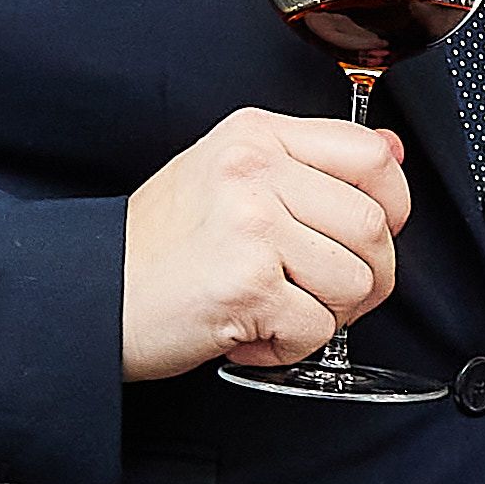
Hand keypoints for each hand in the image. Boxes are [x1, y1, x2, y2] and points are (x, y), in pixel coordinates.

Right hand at [119, 108, 408, 379]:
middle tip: (322, 293)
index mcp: (256, 136)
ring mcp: (251, 225)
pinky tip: (251, 332)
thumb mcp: (232, 176)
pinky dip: (289, 347)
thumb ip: (311, 163)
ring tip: (276, 310)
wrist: (91, 292)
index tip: (373, 233)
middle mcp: (254, 170)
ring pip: (354, 282)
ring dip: (325, 315)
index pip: (371, 155)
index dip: (393, 205)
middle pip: (374, 227)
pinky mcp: (245, 284)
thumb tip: (393, 151)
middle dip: (364, 277)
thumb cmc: (161, 244)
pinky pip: (317, 329)